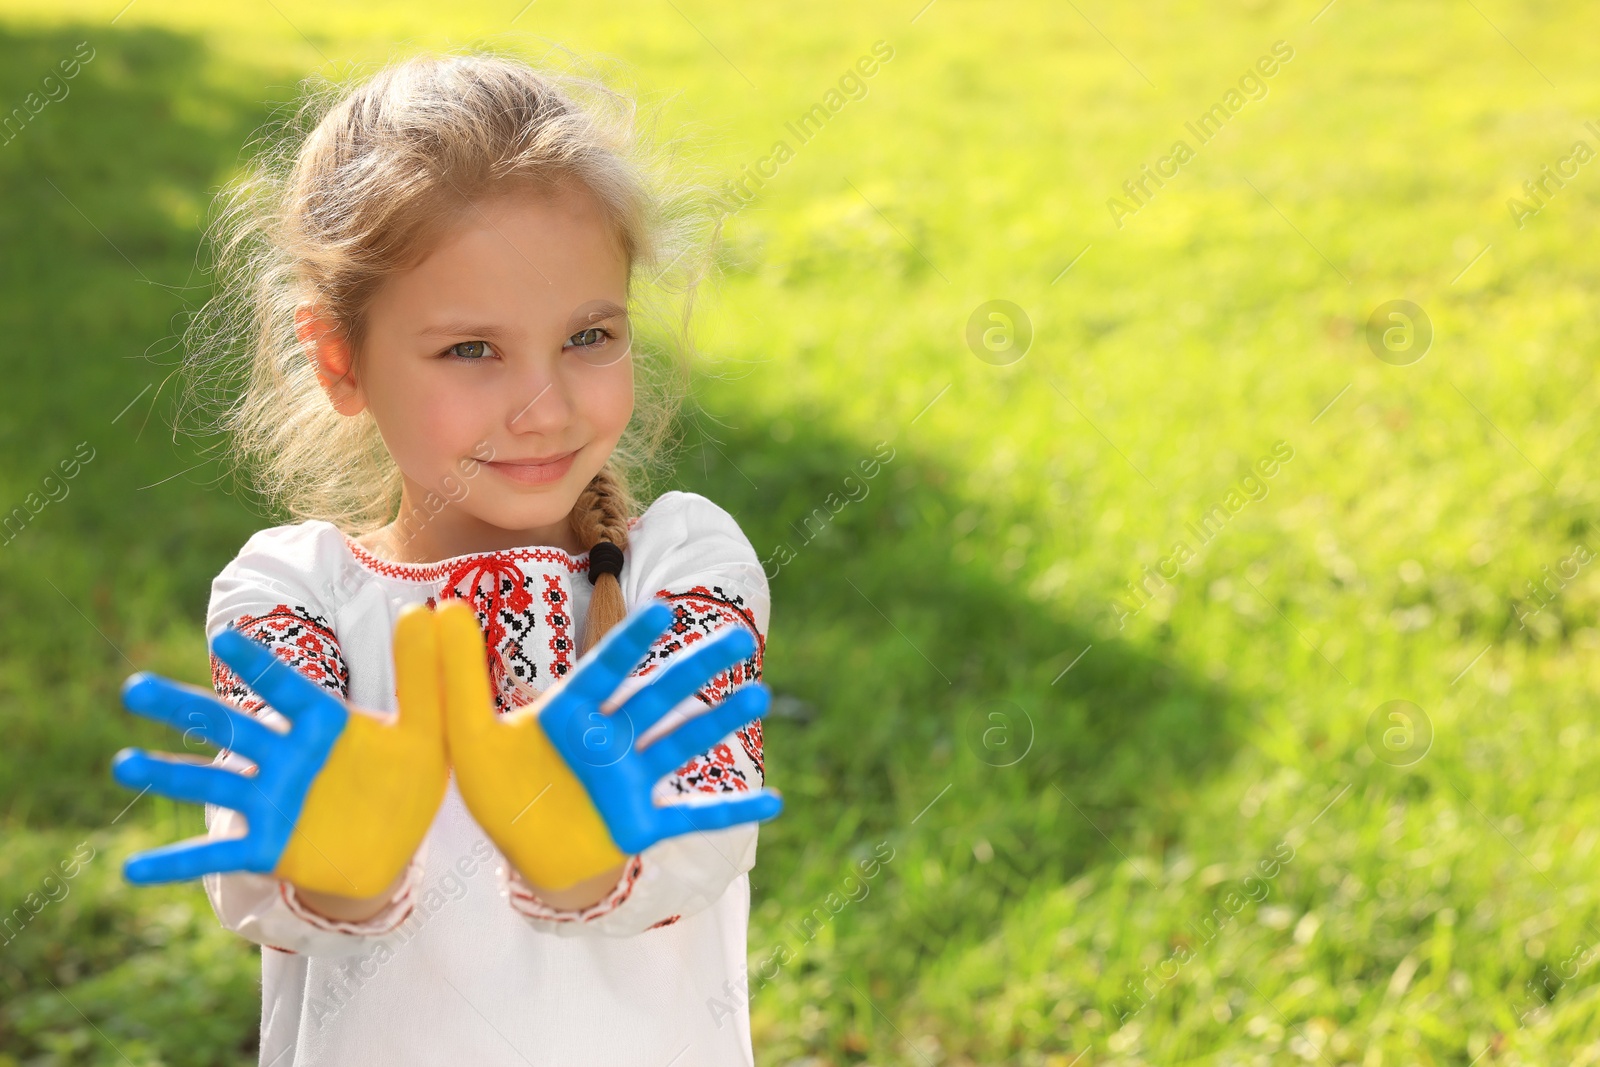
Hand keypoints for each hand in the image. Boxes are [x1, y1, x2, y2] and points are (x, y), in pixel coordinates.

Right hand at [110, 604, 449, 897]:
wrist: (400, 846)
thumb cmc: (410, 778)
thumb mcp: (429, 728)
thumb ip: (424, 674)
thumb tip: (427, 609)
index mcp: (323, 723)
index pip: (287, 688)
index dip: (259, 664)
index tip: (225, 633)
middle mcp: (285, 756)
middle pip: (229, 726)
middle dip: (182, 707)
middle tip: (134, 687)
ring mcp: (270, 801)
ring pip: (212, 783)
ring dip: (167, 773)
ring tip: (123, 763)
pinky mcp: (265, 847)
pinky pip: (215, 854)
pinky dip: (174, 862)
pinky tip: (131, 871)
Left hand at [437, 597, 781, 891]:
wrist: (521, 852)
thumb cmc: (499, 789)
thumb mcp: (466, 734)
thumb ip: (454, 675)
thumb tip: (438, 605)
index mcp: (572, 712)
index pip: (606, 669)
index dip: (633, 643)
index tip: (662, 611)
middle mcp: (610, 738)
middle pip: (658, 695)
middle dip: (696, 667)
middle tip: (738, 634)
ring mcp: (631, 779)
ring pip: (681, 742)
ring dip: (719, 721)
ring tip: (759, 695)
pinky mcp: (641, 822)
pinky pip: (691, 816)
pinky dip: (730, 811)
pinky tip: (774, 801)